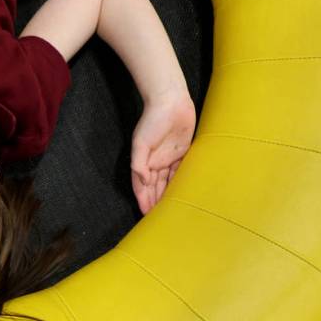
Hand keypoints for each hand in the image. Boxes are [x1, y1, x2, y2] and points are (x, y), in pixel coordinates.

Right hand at [130, 88, 196, 214]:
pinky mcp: (181, 153)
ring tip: (169, 210)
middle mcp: (154, 162)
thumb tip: (142, 180)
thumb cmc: (153, 120)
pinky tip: (182, 193)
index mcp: (143, 161)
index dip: (143, 199)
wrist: (171, 102)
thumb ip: (139, 163)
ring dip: (165, 195)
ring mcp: (167, 158)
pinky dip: (179, 183)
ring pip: (166, 182)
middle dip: (153, 201)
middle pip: (153, 187)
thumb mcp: (141, 142)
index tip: (145, 214)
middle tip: (158, 218)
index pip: (141, 185)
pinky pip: (179, 172)